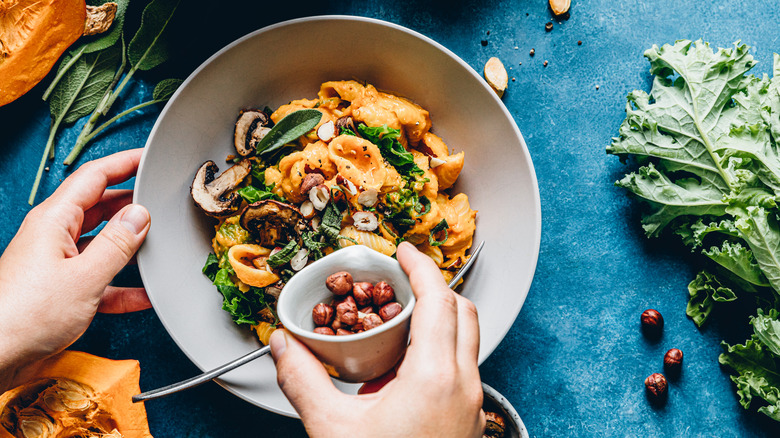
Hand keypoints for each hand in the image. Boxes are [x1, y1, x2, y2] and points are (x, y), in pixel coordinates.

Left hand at [0, 149, 150, 390]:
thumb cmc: (25, 316)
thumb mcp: (84, 277)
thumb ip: (117, 244)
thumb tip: (140, 215)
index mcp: (53, 221)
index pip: (94, 177)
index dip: (123, 163)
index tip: (149, 157)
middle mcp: (53, 236)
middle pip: (98, 207)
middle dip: (131, 203)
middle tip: (161, 200)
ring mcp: (56, 264)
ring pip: (100, 243)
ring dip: (129, 246)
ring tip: (159, 243)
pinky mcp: (60, 291)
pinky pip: (99, 280)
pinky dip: (122, 286)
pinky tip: (145, 295)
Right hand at [270, 242, 484, 437]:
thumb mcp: (332, 429)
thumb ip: (302, 380)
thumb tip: (283, 345)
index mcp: (436, 377)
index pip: (438, 299)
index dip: (421, 266)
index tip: (403, 252)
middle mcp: (464, 386)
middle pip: (463, 312)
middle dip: (434, 286)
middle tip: (402, 278)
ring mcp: (472, 406)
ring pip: (468, 340)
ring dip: (441, 317)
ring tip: (401, 318)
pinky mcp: (469, 423)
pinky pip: (464, 368)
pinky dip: (442, 348)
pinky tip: (406, 367)